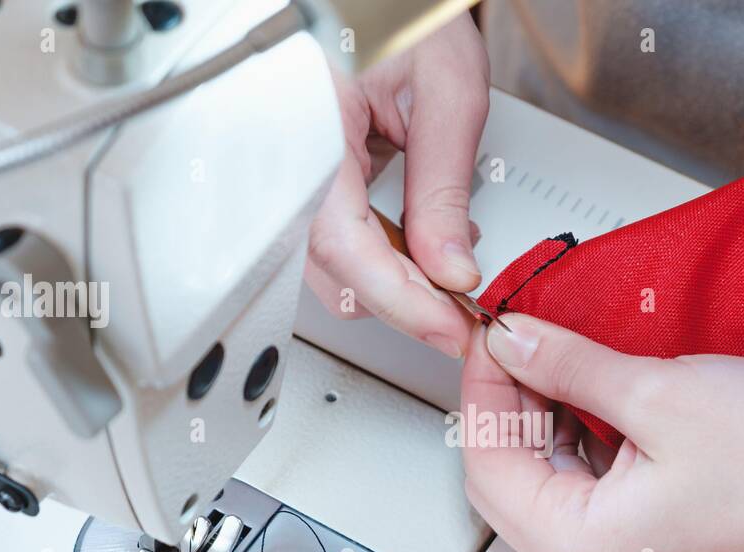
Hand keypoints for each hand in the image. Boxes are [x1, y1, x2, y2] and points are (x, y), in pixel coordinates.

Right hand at [305, 15, 489, 357]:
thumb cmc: (400, 7)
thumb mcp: (445, 91)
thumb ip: (443, 189)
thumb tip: (450, 270)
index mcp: (308, 126)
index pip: (343, 247)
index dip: (401, 301)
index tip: (449, 328)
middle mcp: (282, 156)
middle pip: (330, 270)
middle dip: (402, 302)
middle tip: (462, 314)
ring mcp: (284, 171)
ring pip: (327, 264)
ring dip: (390, 284)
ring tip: (448, 275)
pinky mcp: (297, 178)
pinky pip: (328, 238)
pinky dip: (376, 257)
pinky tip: (417, 248)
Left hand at [460, 315, 743, 551]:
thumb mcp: (658, 394)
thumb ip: (566, 366)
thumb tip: (510, 342)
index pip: (489, 465)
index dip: (483, 389)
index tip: (492, 334)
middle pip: (503, 485)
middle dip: (503, 408)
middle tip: (516, 344)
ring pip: (536, 491)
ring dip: (534, 426)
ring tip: (552, 363)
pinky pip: (573, 501)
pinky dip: (568, 448)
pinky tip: (582, 401)